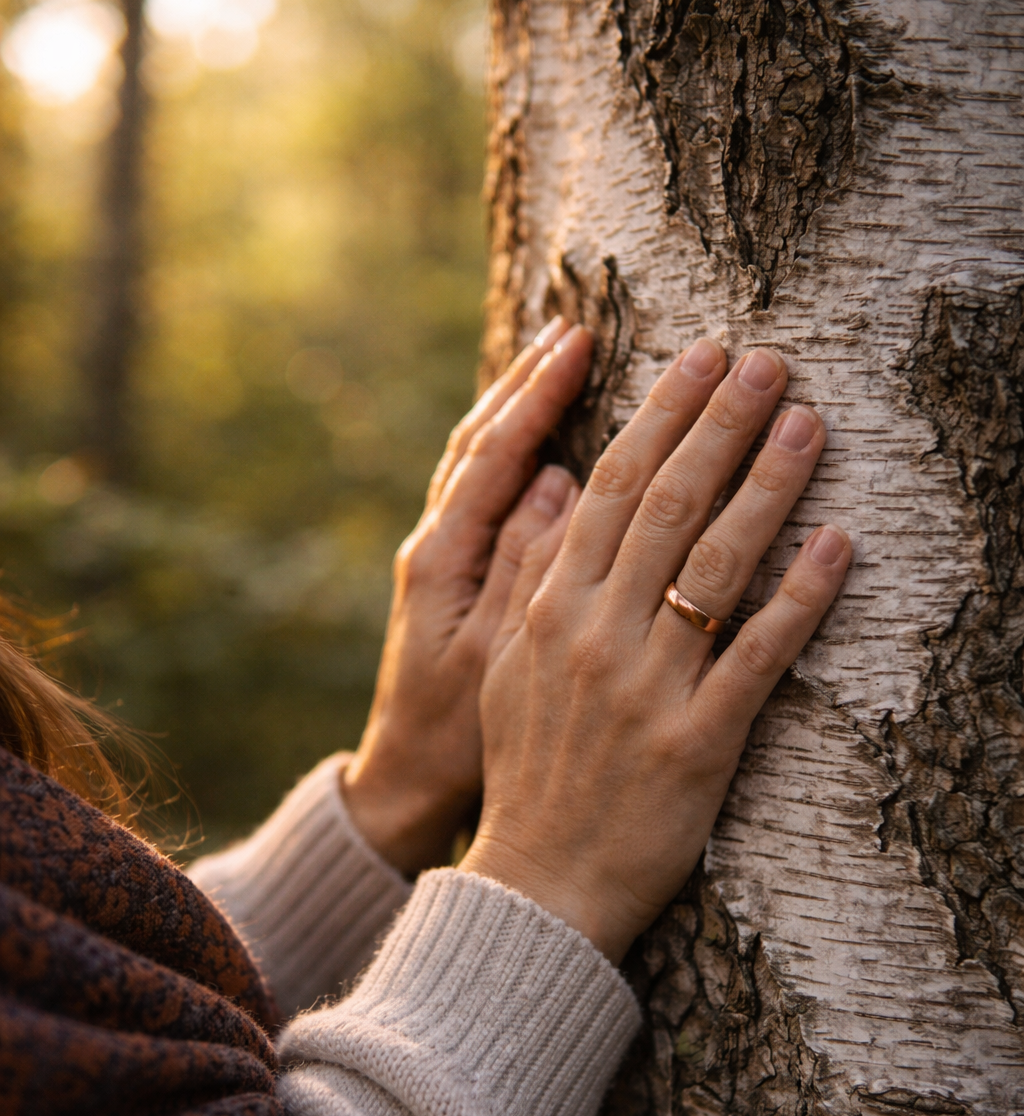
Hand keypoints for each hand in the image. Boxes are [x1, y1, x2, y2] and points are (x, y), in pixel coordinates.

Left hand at [342, 319, 589, 876]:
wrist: (404, 787)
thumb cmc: (451, 738)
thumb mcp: (492, 662)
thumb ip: (524, 570)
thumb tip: (558, 480)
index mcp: (441, 560)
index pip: (493, 455)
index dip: (536, 396)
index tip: (579, 343)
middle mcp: (434, 546)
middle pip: (481, 442)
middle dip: (528, 382)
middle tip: (576, 329)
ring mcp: (441, 560)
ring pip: (479, 462)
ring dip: (517, 407)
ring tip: (560, 358)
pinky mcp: (454, 579)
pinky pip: (487, 494)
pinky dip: (514, 451)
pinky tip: (549, 436)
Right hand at [461, 339, 851, 962]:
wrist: (538, 885)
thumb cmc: (527, 772)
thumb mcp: (506, 667)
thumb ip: (532, 576)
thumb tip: (556, 486)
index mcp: (549, 609)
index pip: (608, 487)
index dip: (660, 415)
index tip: (702, 357)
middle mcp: (595, 633)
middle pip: (666, 505)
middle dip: (720, 423)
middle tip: (770, 361)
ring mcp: (646, 687)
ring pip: (715, 564)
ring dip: (768, 486)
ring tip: (810, 424)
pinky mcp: (697, 741)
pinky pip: (757, 655)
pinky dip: (801, 597)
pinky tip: (839, 543)